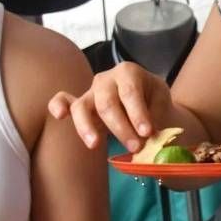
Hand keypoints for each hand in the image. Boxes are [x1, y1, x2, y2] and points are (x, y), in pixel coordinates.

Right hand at [47, 61, 174, 154]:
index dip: (137, 114)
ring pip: (82, 106)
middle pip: (107, 103)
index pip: (130, 93)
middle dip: (121, 128)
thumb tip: (147, 136)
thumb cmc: (155, 103)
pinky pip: (63, 100)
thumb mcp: (163, 104)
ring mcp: (91, 91)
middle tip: (136, 147)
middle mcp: (106, 79)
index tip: (147, 133)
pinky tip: (59, 116)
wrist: (150, 106)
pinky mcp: (80, 104)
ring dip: (87, 127)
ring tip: (95, 145)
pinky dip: (58, 106)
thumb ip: (155, 116)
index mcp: (129, 73)